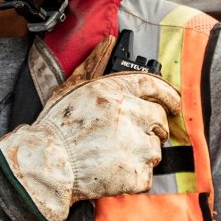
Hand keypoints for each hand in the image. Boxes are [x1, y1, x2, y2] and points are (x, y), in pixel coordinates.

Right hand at [0, 38, 179, 220]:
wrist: (47, 167)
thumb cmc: (54, 129)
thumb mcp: (70, 89)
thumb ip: (92, 64)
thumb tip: (108, 42)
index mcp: (114, 91)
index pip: (153, 85)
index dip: (168, 94)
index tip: (174, 103)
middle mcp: (129, 114)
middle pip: (159, 119)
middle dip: (153, 129)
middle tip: (135, 137)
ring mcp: (135, 145)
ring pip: (155, 149)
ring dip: (141, 154)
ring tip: (115, 157)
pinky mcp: (136, 173)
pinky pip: (147, 176)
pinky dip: (134, 178)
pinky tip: (113, 173)